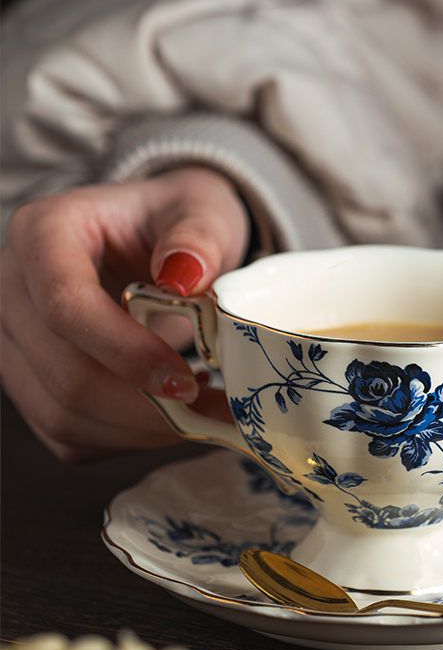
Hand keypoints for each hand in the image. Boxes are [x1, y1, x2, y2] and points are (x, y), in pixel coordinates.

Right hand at [1, 166, 249, 461]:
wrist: (160, 240)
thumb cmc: (176, 220)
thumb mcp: (200, 210)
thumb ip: (198, 237)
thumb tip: (185, 275)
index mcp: (45, 233)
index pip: (65, 306)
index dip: (126, 354)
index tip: (185, 381)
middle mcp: (13, 289)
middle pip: (64, 374)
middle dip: (145, 407)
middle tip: (216, 411)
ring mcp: (16, 342)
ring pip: (63, 413)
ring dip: (142, 430)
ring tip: (205, 414)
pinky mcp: (32, 382)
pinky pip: (69, 435)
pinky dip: (127, 439)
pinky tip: (173, 418)